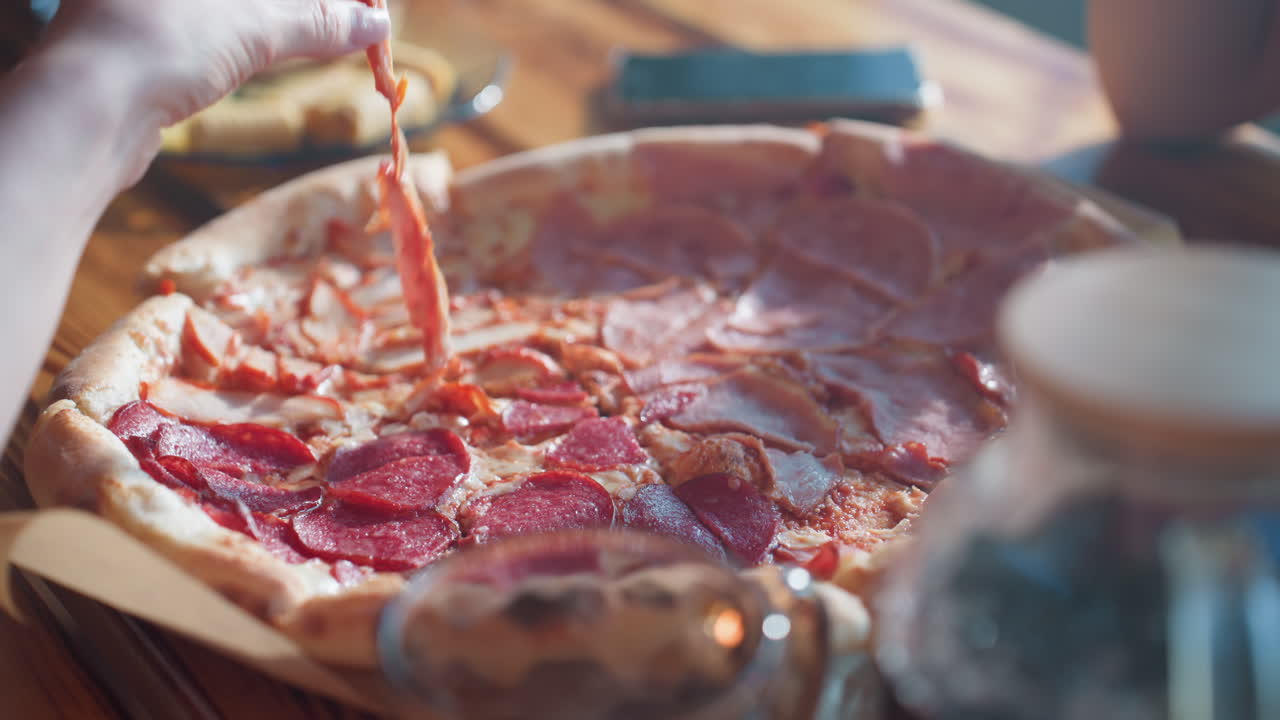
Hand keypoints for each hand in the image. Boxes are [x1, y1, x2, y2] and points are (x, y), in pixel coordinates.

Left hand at [42, 0, 390, 127]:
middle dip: (318, 3)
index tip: (368, 6)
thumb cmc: (163, 44)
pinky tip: (299, 46)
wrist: (87, 108)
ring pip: (244, 5)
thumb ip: (318, 22)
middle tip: (365, 21)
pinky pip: (224, 23)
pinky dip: (265, 34)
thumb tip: (376, 22)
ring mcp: (159, 5)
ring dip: (297, 18)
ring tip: (346, 35)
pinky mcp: (153, 36)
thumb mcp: (254, 27)